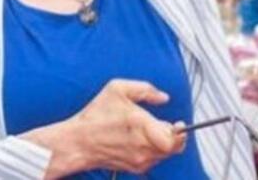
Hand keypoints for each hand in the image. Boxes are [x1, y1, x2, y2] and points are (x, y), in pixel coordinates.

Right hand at [27, 79, 186, 177]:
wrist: (77, 143)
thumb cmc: (96, 116)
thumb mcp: (118, 89)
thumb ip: (145, 89)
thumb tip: (164, 97)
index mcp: (142, 126)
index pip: (174, 139)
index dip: (180, 131)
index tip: (178, 122)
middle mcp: (143, 147)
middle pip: (173, 147)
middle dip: (173, 135)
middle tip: (164, 124)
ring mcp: (139, 160)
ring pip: (164, 154)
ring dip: (163, 142)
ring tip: (148, 130)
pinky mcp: (134, 168)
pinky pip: (153, 159)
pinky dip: (153, 150)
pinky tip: (141, 139)